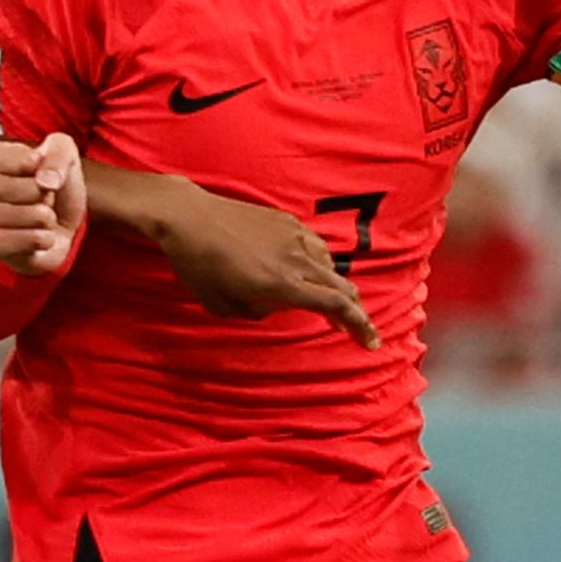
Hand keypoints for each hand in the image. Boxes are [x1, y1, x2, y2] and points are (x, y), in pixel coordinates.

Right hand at [0, 133, 87, 273]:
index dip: (41, 166)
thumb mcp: (64, 152)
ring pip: (35, 215)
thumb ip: (59, 153)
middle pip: (31, 188)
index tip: (36, 170)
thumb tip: (46, 182)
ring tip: (37, 216)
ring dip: (47, 217)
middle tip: (39, 197)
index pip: (23, 159)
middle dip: (47, 194)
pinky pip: (34, 239)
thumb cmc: (54, 182)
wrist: (59, 223)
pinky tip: (36, 235)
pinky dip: (46, 239)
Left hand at [143, 184, 380, 347]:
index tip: (371, 343)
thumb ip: (261, 310)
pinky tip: (311, 271)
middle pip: (343, 288)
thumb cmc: (199, 267)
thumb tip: (280, 303)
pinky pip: (315, 245)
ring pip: (331, 265)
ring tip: (331, 303)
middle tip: (360, 330)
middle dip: (356, 313)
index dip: (359, 327)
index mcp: (283, 286)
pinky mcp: (285, 220)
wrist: (189, 218)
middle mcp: (295, 260)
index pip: (336, 307)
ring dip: (337, 288)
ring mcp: (293, 236)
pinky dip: (320, 263)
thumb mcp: (226, 306)